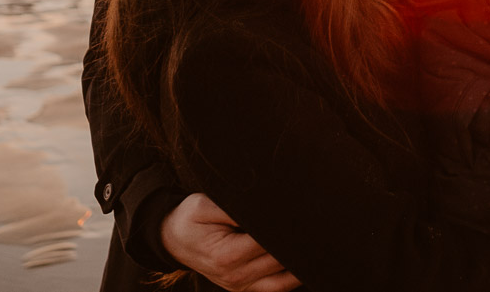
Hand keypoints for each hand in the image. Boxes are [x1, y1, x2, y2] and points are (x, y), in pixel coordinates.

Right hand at [161, 193, 301, 291]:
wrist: (174, 239)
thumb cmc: (190, 219)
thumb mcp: (204, 205)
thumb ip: (234, 208)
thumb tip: (265, 209)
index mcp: (226, 256)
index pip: (268, 243)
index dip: (285, 228)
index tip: (299, 212)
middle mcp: (235, 277)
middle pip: (280, 261)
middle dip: (296, 241)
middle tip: (313, 221)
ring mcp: (241, 286)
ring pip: (284, 280)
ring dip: (300, 262)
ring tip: (315, 240)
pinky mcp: (246, 288)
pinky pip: (276, 287)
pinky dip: (292, 276)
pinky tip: (304, 258)